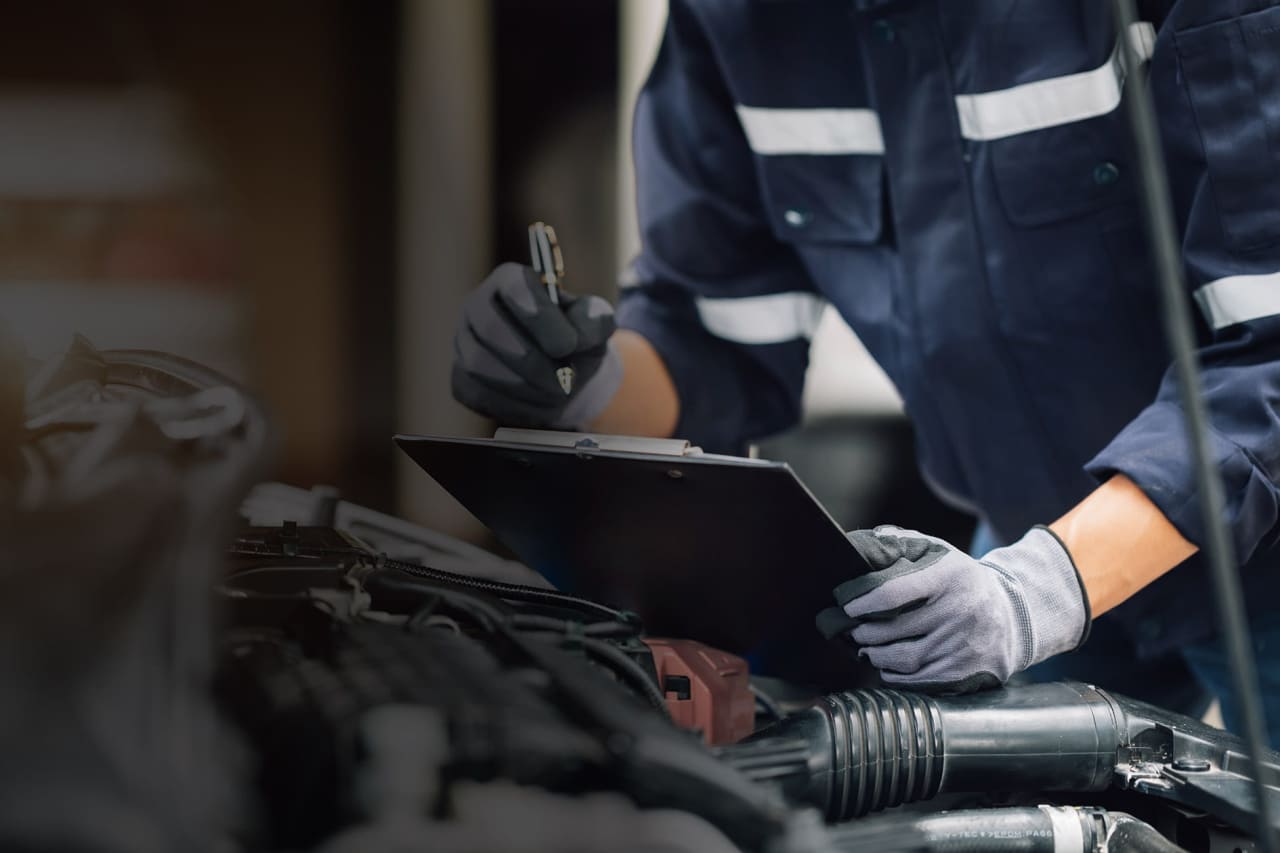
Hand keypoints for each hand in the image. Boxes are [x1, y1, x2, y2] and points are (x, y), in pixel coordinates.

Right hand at [452, 263, 621, 429]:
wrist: (564, 375)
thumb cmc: (576, 340)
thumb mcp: (596, 323)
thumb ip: (595, 321)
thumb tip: (578, 336)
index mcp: (510, 280)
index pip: (514, 287)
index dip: (540, 317)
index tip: (568, 346)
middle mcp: (479, 305)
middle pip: (490, 328)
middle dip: (531, 361)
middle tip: (564, 381)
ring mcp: (464, 342)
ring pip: (479, 365)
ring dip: (524, 386)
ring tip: (556, 392)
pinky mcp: (461, 377)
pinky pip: (476, 393)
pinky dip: (513, 404)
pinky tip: (538, 402)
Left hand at [825, 525, 1090, 693]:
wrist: (1013, 616)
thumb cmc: (961, 581)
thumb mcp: (938, 554)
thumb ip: (901, 545)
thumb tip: (858, 545)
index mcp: (949, 577)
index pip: (894, 592)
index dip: (863, 601)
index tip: (846, 606)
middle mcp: (960, 611)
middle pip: (895, 629)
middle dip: (864, 632)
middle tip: (850, 631)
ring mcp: (964, 645)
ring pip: (904, 659)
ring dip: (876, 656)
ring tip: (865, 648)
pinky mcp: (967, 672)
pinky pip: (920, 680)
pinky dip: (896, 676)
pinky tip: (886, 666)